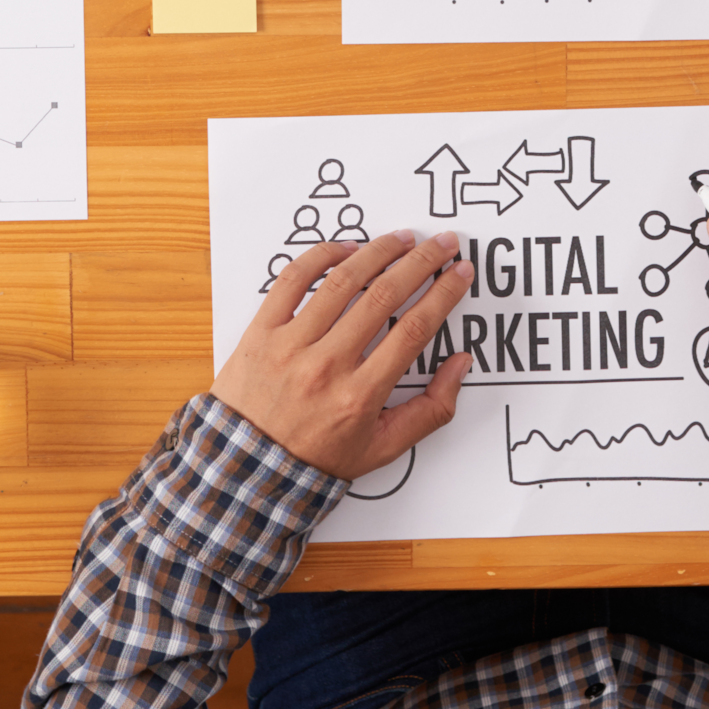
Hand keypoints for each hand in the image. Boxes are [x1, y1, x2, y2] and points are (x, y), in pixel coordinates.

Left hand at [213, 230, 474, 478]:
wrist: (248, 468)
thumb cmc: (316, 458)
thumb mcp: (383, 448)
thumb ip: (430, 410)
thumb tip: (460, 364)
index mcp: (359, 395)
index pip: (414, 329)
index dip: (444, 294)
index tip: (460, 273)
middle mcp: (327, 366)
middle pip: (384, 296)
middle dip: (422, 262)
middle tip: (443, 244)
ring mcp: (291, 345)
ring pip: (342, 281)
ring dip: (378, 251)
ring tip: (402, 239)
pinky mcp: (262, 332)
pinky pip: (293, 280)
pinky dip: (321, 256)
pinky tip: (346, 249)